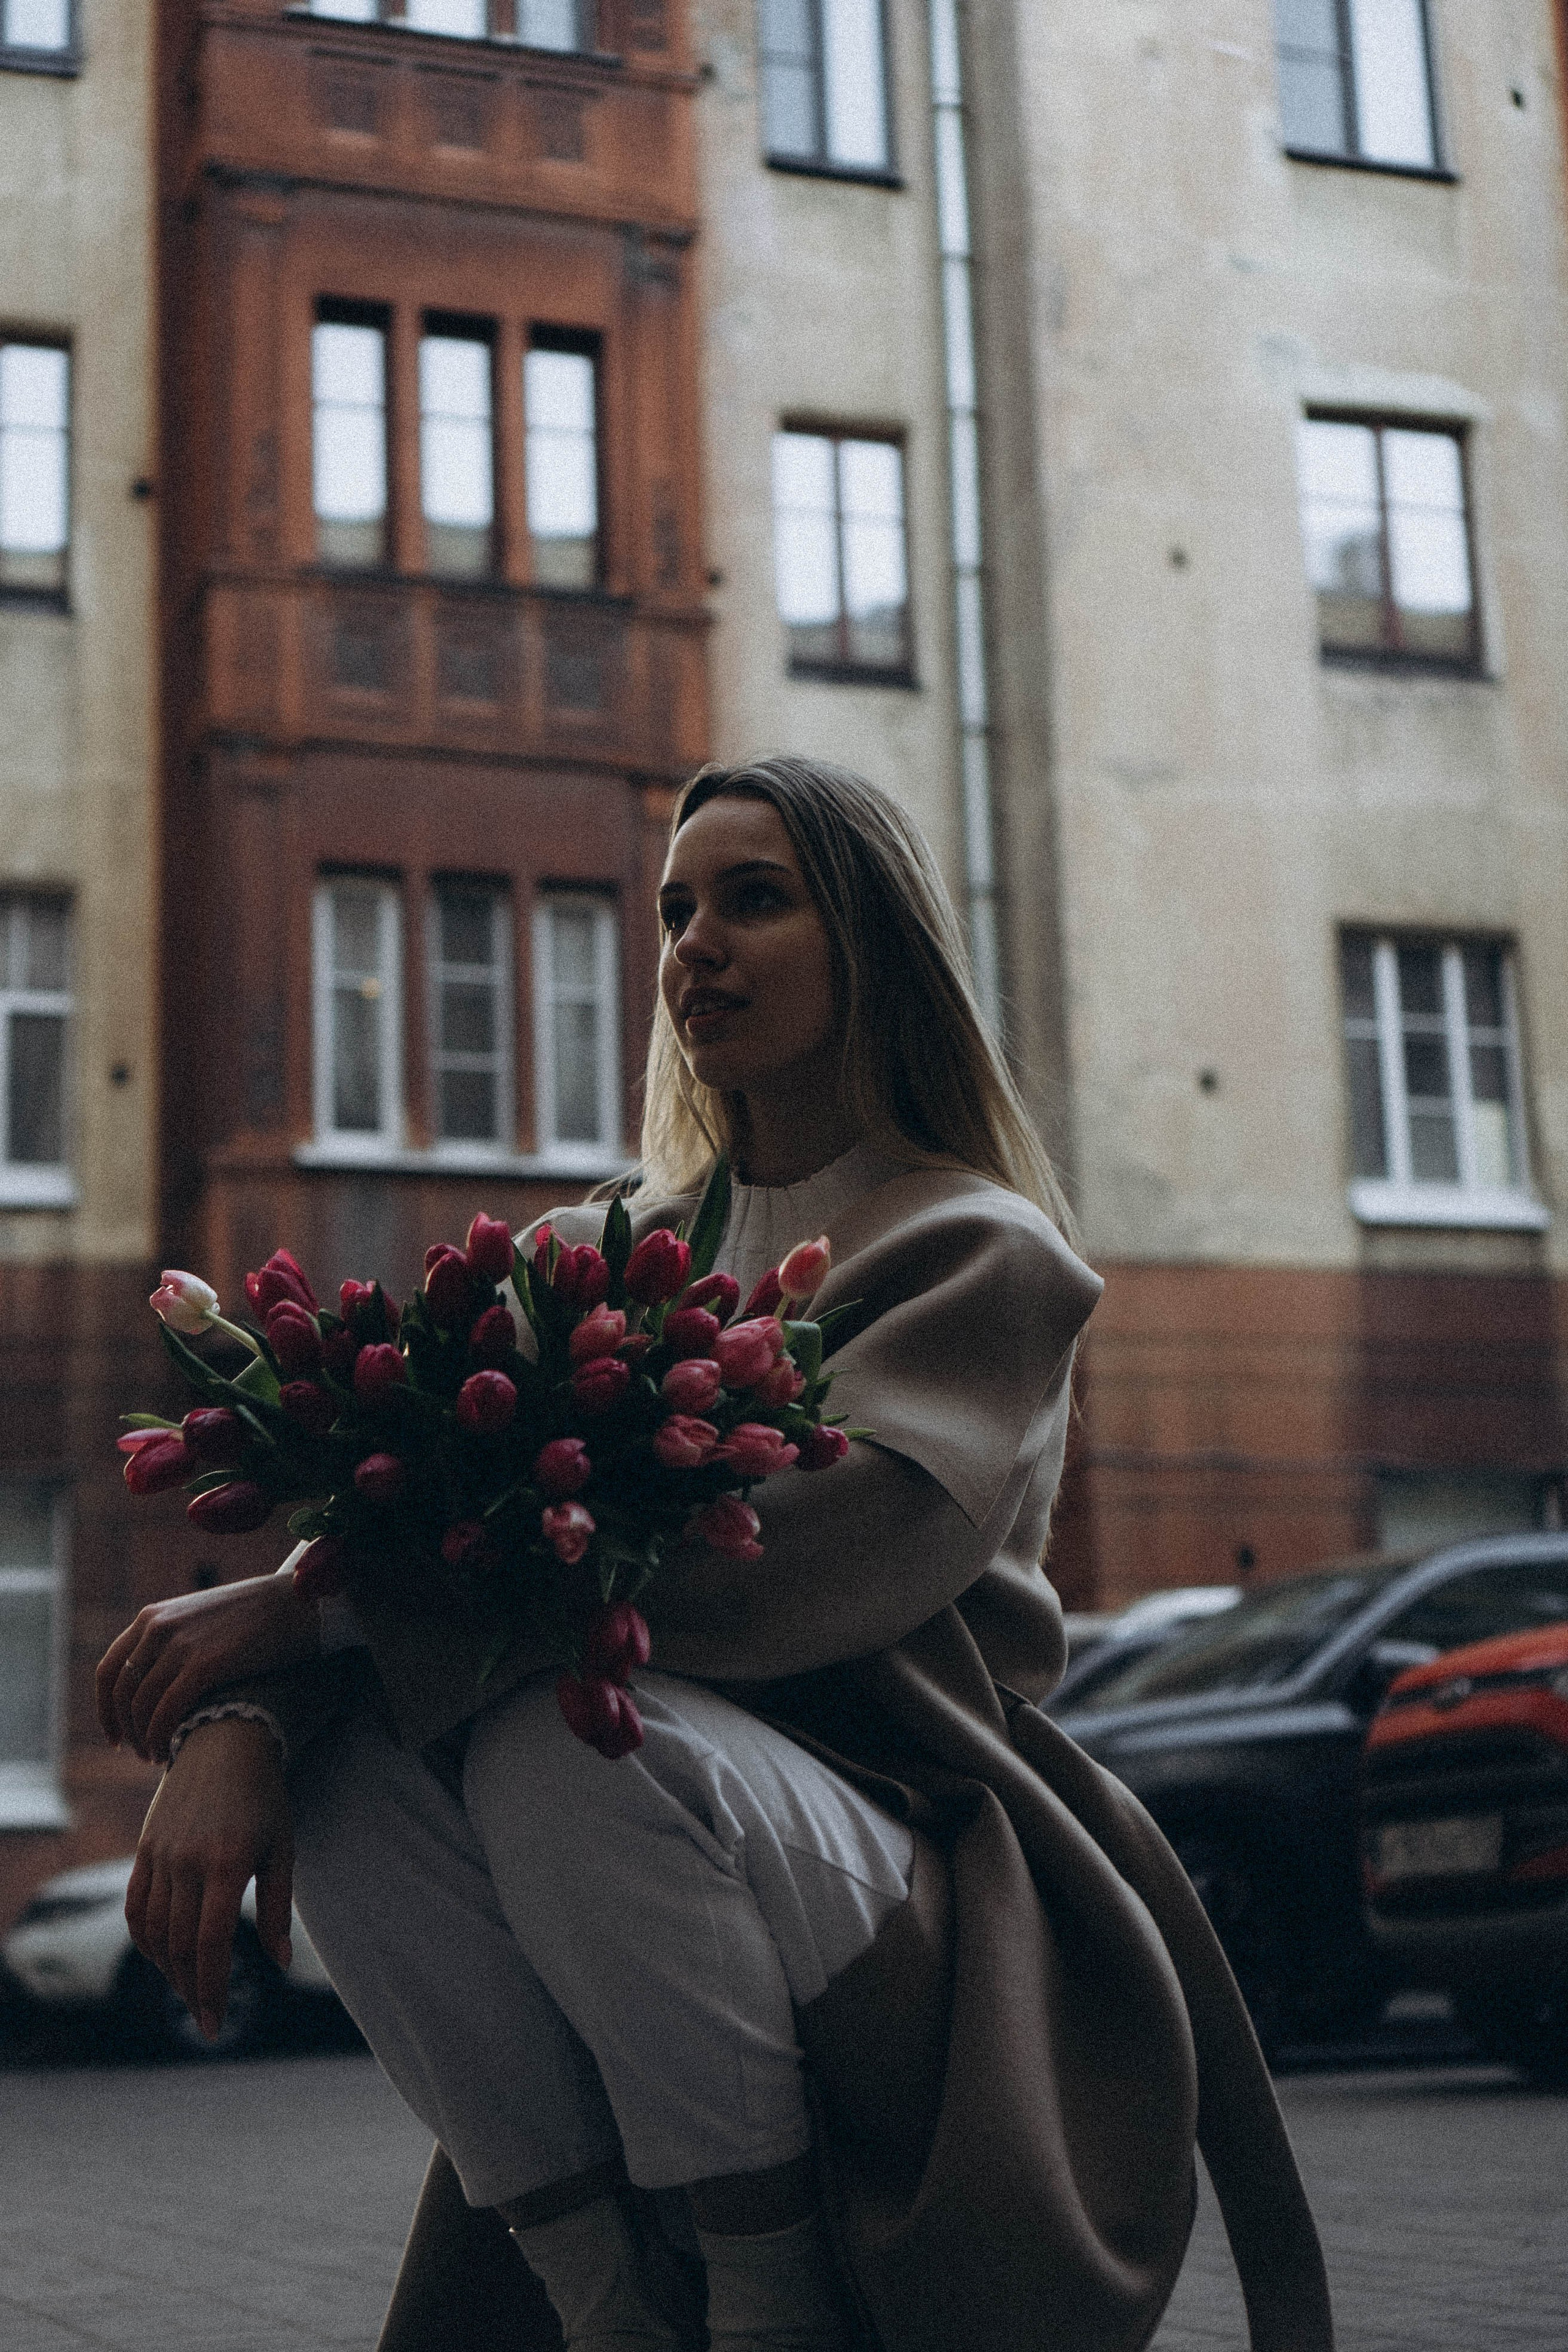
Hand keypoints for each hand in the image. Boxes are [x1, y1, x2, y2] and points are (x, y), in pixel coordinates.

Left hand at [96, 1569, 319, 1762]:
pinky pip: (166, 1710)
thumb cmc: (257, 1616)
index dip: (106, 1709)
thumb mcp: (200, 1618)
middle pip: (121, 1692)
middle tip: (140, 1753)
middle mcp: (158, 1627)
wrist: (298, 1602)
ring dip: (144, 1738)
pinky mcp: (205, 1663)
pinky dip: (160, 1737)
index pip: (109, 1670)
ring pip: (141, 1705)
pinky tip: (169, 1753)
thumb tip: (157, 1682)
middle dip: (126, 1729)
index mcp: (153, 1617)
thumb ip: (172, 1641)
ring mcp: (180, 1644)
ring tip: (157, 1757)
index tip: (116, 1736)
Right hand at [126, 1717, 294, 2041]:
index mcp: (225, 1864)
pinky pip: (136, 1907)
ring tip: (190, 1992)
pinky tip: (163, 1959)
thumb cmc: (264, 1798)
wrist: (224, 1743)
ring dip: (169, 1971)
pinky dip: (146, 1940)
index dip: (212, 1989)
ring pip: (153, 1932)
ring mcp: (159, 1855)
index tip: (216, 2024)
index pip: (210, 1944)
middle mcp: (185, 1862)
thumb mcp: (282, 1848)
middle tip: (207, 2020)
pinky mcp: (144, 1850)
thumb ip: (276, 1907)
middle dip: (192, 1990)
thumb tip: (279, 1963)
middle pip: (179, 1946)